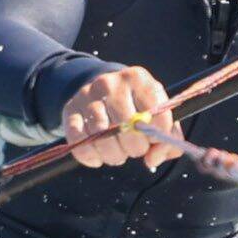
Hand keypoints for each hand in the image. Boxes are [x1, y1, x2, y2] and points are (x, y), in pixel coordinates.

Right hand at [55, 63, 182, 168]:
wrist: (101, 91)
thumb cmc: (136, 108)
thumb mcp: (157, 114)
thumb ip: (168, 139)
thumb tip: (152, 159)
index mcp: (138, 78)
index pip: (157, 114)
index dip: (158, 136)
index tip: (152, 140)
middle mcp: (111, 82)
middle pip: (128, 126)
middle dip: (135, 147)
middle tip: (134, 148)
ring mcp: (87, 94)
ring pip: (102, 136)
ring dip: (113, 154)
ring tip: (117, 151)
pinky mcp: (70, 109)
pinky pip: (80, 143)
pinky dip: (91, 157)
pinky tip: (99, 155)